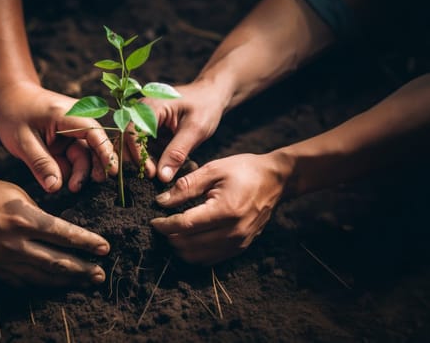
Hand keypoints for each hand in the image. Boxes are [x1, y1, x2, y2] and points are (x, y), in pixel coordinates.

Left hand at [0, 82, 117, 191]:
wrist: (10, 98)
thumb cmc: (15, 113)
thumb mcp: (22, 141)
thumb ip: (40, 163)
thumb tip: (55, 187)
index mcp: (68, 115)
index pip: (94, 132)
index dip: (105, 151)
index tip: (111, 171)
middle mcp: (76, 122)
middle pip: (94, 147)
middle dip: (93, 167)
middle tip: (82, 186)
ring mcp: (73, 132)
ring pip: (84, 156)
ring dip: (80, 172)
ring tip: (73, 187)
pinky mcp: (68, 141)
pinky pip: (74, 159)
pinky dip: (70, 170)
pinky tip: (59, 179)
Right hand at [0, 176, 109, 286]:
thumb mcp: (15, 192)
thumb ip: (37, 212)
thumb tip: (56, 228)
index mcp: (23, 218)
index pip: (63, 234)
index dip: (86, 243)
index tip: (104, 248)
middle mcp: (15, 243)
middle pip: (57, 262)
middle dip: (82, 269)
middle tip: (100, 274)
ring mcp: (3, 260)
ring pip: (42, 276)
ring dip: (66, 281)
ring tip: (85, 282)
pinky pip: (22, 282)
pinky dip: (41, 284)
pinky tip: (55, 286)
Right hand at [128, 81, 227, 181]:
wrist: (210, 95)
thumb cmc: (205, 106)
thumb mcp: (195, 129)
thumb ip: (178, 152)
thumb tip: (162, 177)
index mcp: (151, 106)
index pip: (132, 132)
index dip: (138, 154)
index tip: (151, 173)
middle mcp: (141, 111)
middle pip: (126, 139)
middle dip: (135, 160)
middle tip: (151, 176)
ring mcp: (142, 119)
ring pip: (131, 144)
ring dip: (141, 160)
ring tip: (157, 173)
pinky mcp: (147, 128)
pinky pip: (141, 146)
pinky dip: (149, 157)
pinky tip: (162, 166)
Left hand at [151, 153, 289, 264]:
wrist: (276, 180)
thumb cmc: (244, 170)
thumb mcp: (213, 170)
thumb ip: (186, 186)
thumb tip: (161, 201)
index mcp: (225, 210)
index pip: (185, 225)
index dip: (164, 225)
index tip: (153, 221)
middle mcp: (232, 231)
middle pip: (188, 244)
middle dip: (170, 236)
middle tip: (162, 224)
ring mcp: (238, 243)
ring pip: (197, 256)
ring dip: (180, 247)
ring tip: (173, 232)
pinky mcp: (241, 247)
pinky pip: (210, 259)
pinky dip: (195, 252)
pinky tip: (189, 239)